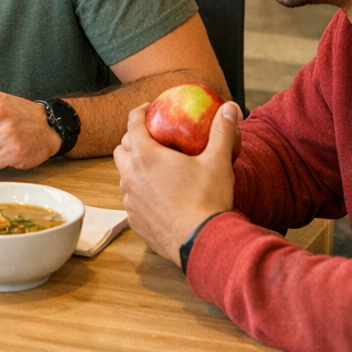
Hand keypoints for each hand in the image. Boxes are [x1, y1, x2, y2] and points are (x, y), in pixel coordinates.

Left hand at [114, 100, 240, 263]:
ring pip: (124, 175)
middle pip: (121, 149)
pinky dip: (140, 191)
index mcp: (145, 156)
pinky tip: (158, 194)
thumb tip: (230, 108)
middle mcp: (131, 176)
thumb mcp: (218, 162)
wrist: (203, 244)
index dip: (140, 111)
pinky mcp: (134, 220)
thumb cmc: (208, 200)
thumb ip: (222, 131)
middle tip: (152, 138)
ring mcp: (130, 200)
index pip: (133, 123)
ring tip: (155, 166)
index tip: (150, 108)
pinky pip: (131, 199)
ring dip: (134, 167)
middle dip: (132, 139)